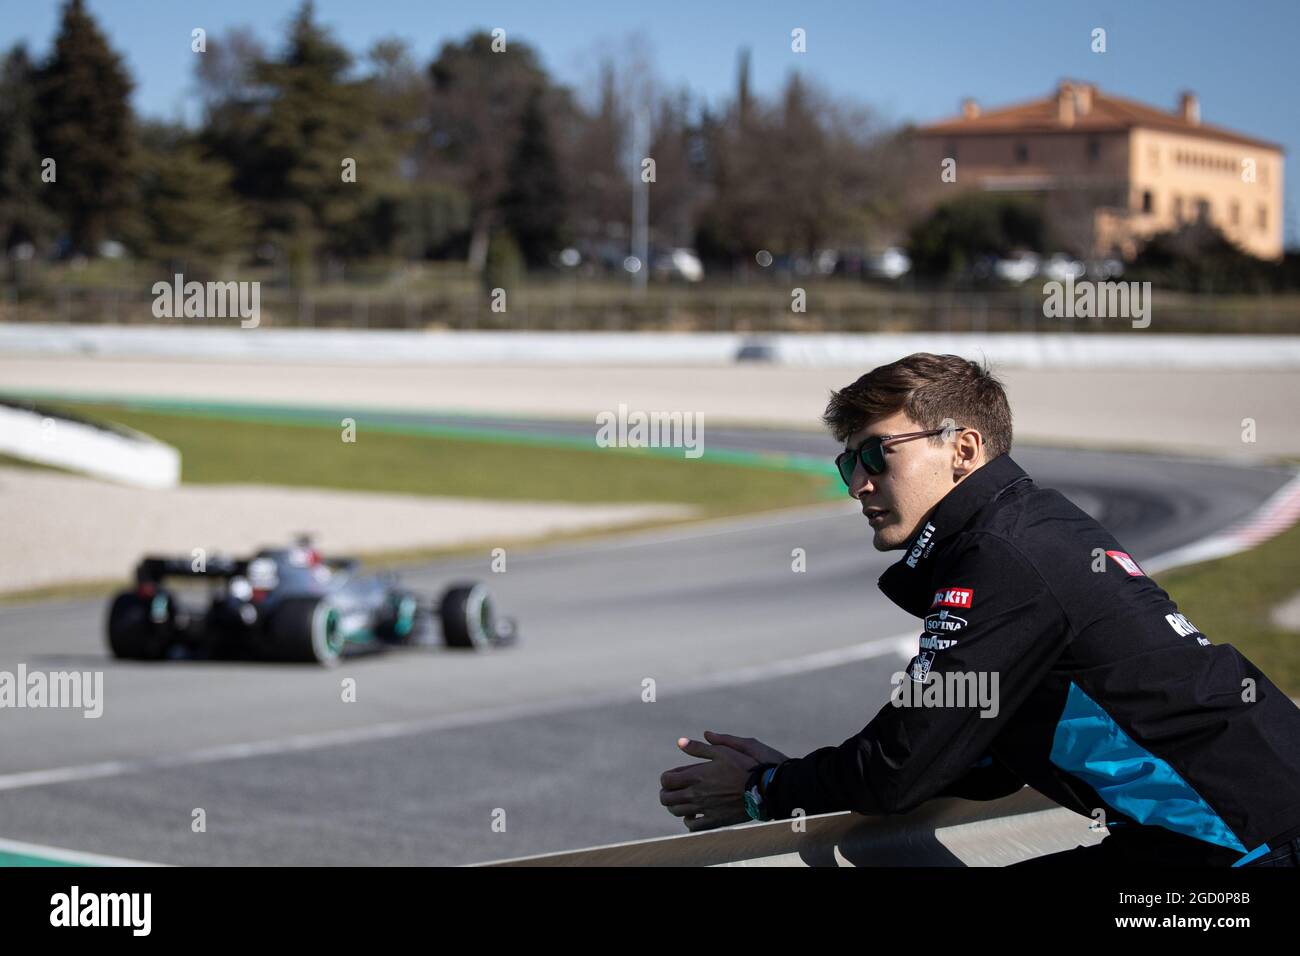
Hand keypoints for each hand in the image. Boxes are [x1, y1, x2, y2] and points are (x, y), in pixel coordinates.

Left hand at [657, 730, 787, 832]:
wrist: (767, 788)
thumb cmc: (747, 765)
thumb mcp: (724, 750)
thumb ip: (700, 747)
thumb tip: (680, 742)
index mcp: (697, 775)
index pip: (667, 780)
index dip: (666, 778)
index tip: (672, 776)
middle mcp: (697, 794)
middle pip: (667, 799)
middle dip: (666, 793)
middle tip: (673, 789)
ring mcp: (705, 809)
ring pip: (677, 812)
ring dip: (676, 806)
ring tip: (683, 800)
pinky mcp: (715, 821)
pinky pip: (693, 826)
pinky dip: (689, 821)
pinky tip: (695, 814)